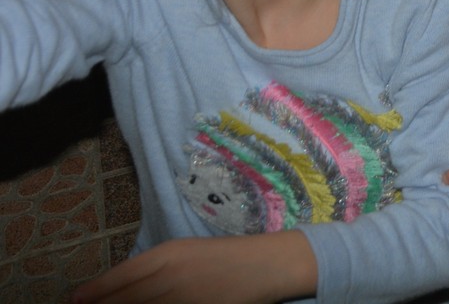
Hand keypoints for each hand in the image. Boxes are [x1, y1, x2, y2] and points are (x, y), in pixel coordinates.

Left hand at [70, 233, 315, 303]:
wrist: (269, 264)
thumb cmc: (228, 255)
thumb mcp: (188, 254)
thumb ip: (157, 270)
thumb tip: (122, 290)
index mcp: (168, 253)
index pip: (120, 276)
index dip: (95, 292)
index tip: (76, 301)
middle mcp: (170, 276)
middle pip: (125, 300)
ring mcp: (183, 298)